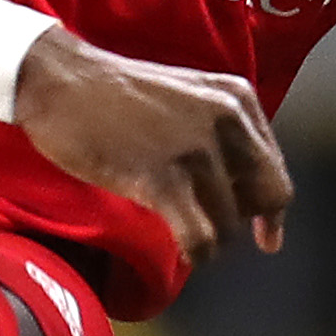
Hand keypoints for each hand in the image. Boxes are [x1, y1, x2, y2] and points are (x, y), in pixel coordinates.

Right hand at [14, 31, 291, 268]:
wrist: (61, 82)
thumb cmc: (116, 95)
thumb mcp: (188, 98)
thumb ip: (221, 134)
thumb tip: (246, 194)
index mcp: (237, 99)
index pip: (275, 170)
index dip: (270, 211)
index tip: (265, 238)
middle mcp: (226, 120)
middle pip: (265, 198)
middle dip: (244, 225)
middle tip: (216, 233)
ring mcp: (195, 149)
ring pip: (229, 223)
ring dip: (210, 240)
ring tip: (183, 232)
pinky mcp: (162, 179)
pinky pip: (200, 237)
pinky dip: (197, 254)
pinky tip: (184, 251)